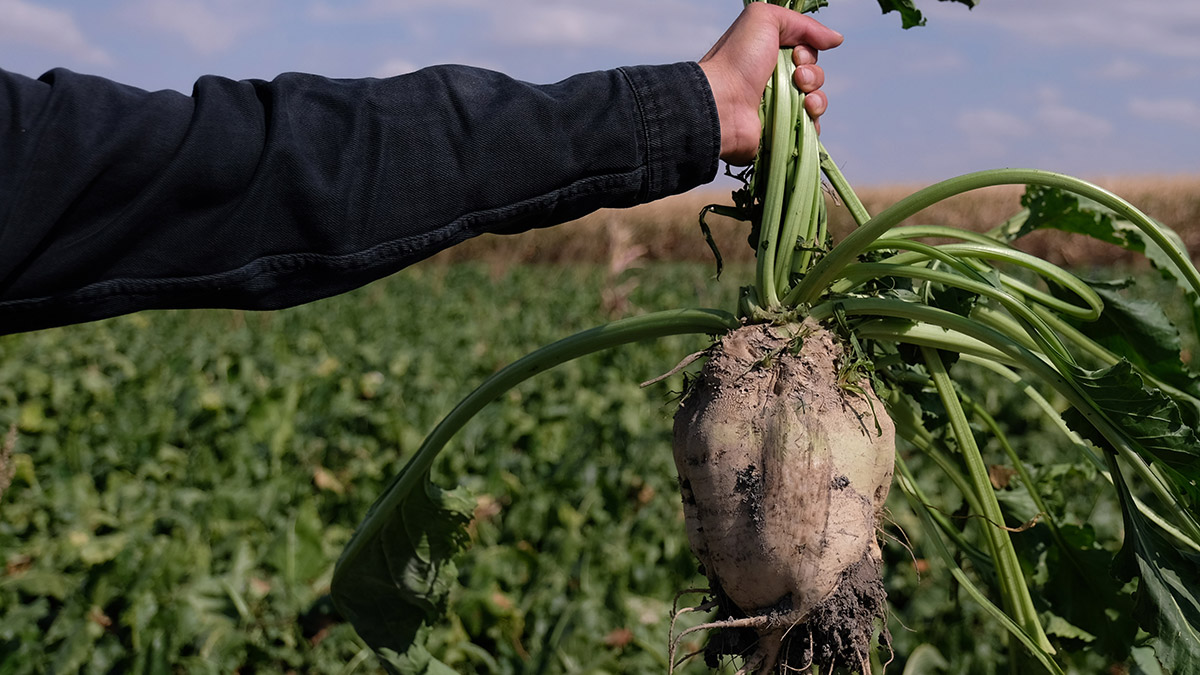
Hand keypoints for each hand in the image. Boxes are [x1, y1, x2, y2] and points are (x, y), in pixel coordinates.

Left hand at [699, 3, 843, 164]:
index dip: (808, 53)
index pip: (806, 53)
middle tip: (797, 76)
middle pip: (814, 77)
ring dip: (817, 97)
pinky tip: (805, 113)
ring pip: (815, 102)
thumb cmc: (737, 60)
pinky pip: (810, 128)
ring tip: (802, 98)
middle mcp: (772, 82)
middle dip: (813, 75)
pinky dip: (813, 120)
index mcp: (768, 56)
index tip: (797, 54)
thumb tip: (835, 39)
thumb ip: (802, 23)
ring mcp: (776, 109)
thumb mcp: (764, 19)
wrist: (720, 104)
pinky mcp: (780, 133)